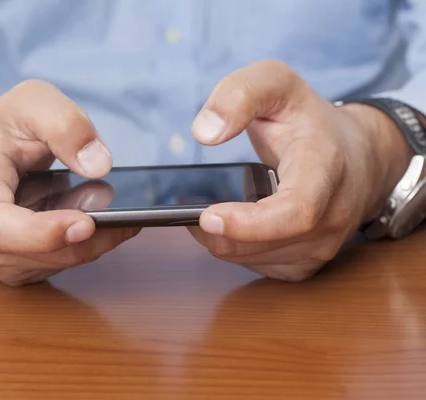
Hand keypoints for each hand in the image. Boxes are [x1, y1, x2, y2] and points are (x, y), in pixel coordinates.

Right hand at [0, 80, 139, 284]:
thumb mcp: (28, 104)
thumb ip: (63, 124)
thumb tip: (99, 165)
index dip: (42, 232)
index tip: (86, 223)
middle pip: (44, 252)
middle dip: (94, 233)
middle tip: (126, 205)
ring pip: (61, 261)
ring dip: (95, 235)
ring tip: (105, 197)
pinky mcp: (19, 266)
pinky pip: (64, 261)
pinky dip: (89, 240)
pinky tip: (96, 212)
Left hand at [190, 60, 413, 281]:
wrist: (359, 154)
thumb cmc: (311, 120)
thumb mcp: (277, 83)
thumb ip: (240, 95)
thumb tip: (204, 132)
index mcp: (325, 169)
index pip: (295, 211)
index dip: (249, 223)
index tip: (207, 217)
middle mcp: (332, 215)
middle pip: (266, 244)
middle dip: (218, 234)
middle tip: (186, 211)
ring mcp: (324, 244)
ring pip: (257, 260)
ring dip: (223, 242)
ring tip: (205, 212)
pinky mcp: (310, 262)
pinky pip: (261, 266)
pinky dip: (237, 250)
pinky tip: (230, 226)